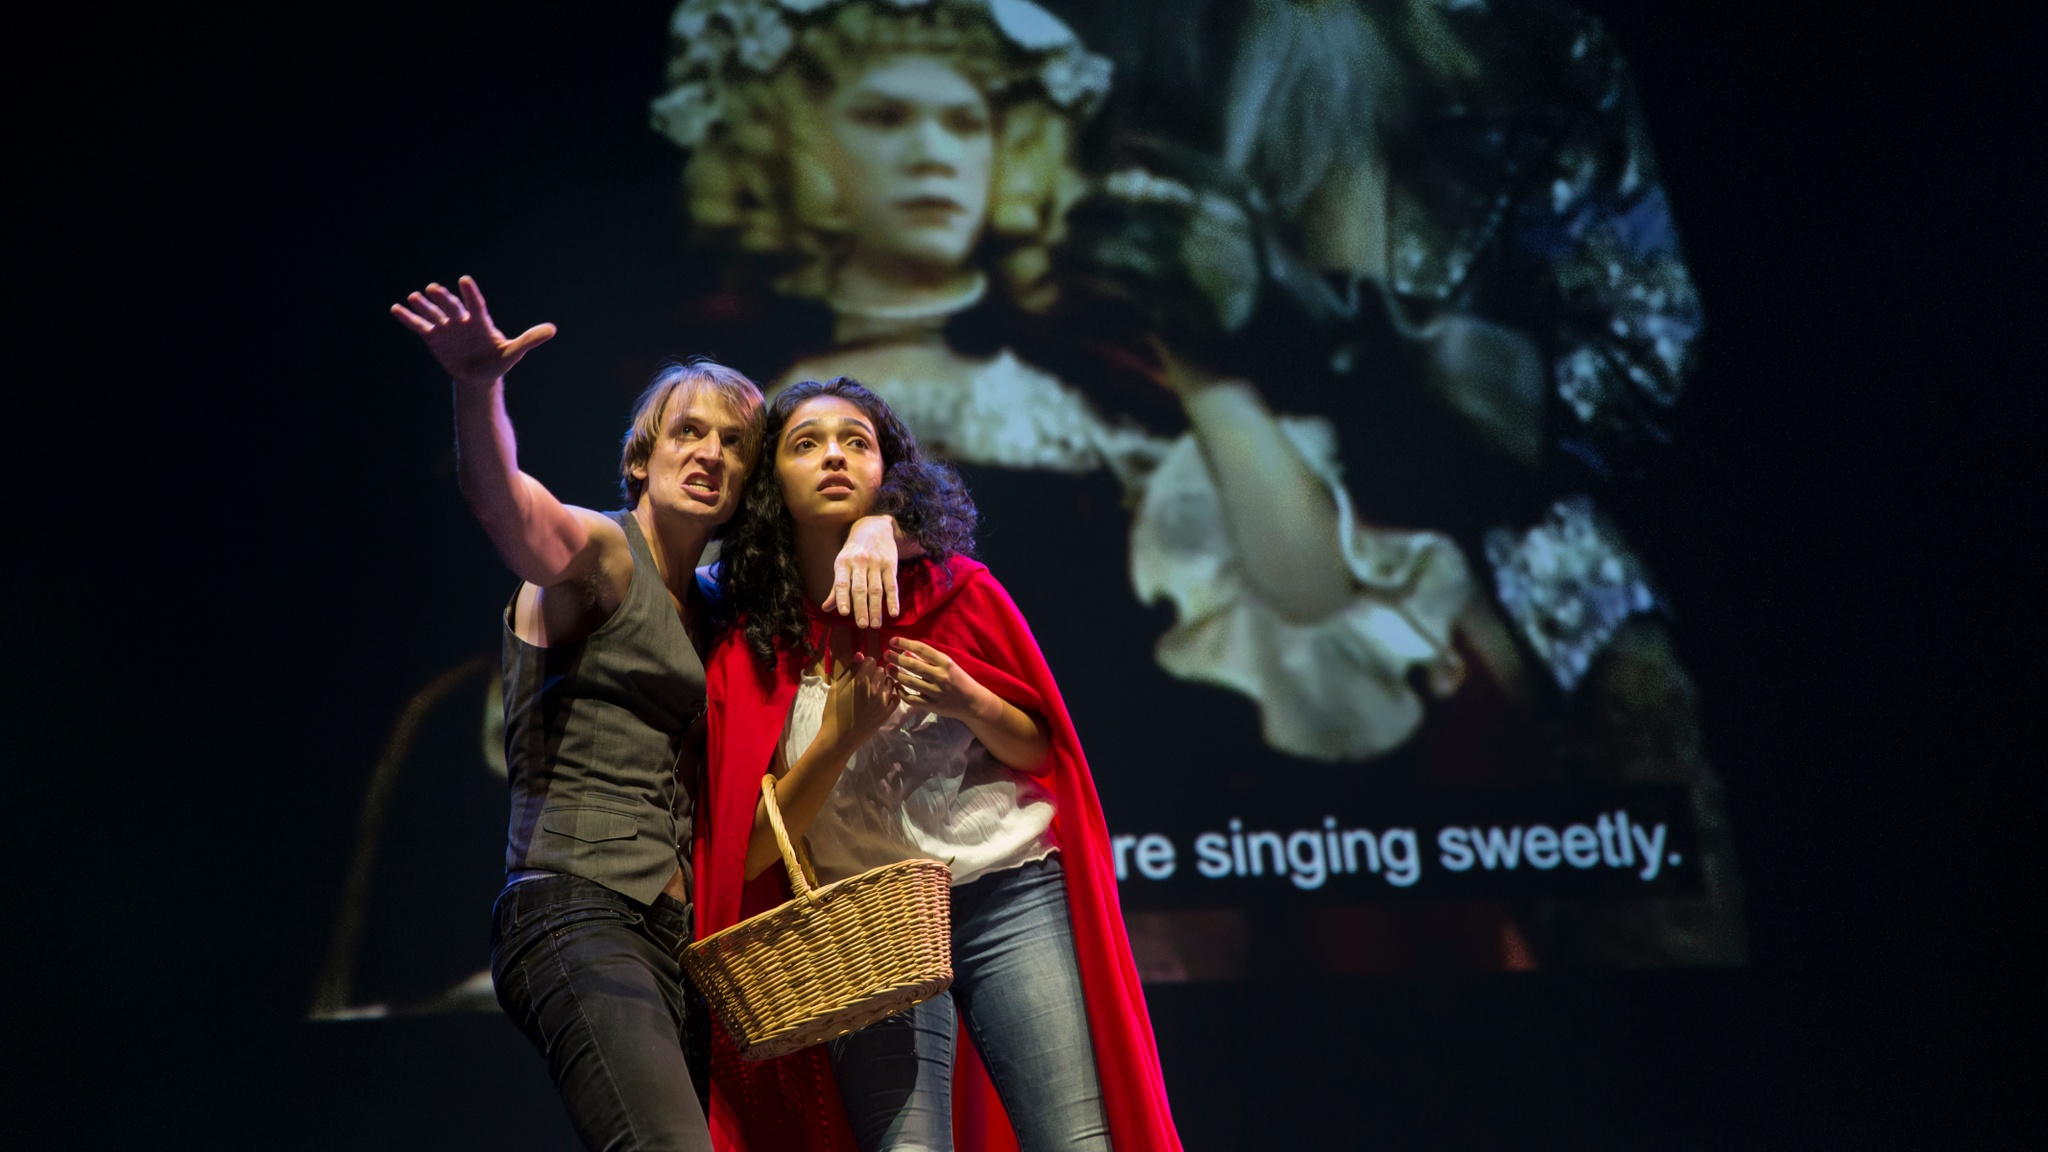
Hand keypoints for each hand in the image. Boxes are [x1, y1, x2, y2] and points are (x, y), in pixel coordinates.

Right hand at [390, 275, 555, 387]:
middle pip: (452, 306)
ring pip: (434, 314)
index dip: (471, 294)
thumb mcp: (514, 353)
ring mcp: (446, 327)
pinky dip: (408, 319)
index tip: (465, 280)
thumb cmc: (498, 362)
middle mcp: (462, 320)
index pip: (476, 305)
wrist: (479, 377)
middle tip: (433, 289)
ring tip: (414, 297)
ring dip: (424, 306)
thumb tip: (553, 329)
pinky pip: (419, 327)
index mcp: (481, 321)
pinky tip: (396, 309)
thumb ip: (530, 340)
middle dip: (443, 299)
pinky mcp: (433, 337)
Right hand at [819, 651, 898, 747]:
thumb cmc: (834, 712)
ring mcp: (883, 701)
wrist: (839, 738)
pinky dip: (891, 695)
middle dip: (875, 673)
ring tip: (874, 690)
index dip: (866, 664)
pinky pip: (896, 697)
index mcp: (860, 680)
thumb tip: (860, 655)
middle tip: (867, 681)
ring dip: (884, 683)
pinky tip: (882, 698)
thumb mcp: (836, 689)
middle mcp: (875, 689)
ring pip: (890, 682)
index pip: (871, 661)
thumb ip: (850, 671)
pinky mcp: (887, 712)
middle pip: (882, 670)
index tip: (862, 670)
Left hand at [825, 516, 900, 626]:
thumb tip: (825, 608)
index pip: (842, 582)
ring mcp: (876, 562)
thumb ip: (835, 588)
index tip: (844, 613)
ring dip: (876, 608)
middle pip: (860, 588)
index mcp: (843, 562)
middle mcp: (859, 561)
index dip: (842, 597)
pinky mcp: (890, 564)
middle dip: (861, 608)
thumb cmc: (854, 551)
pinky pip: (892, 584)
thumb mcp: (842, 564)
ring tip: (875, 624)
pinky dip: (893, 600)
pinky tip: (893, 612)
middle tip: (862, 625)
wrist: (874, 527)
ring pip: (876, 589)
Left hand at [887, 638, 993, 723]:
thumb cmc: (960, 680)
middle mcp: (940, 676)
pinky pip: (911, 699)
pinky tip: (897, 687)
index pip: (921, 649)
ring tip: (888, 669)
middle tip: (886, 654)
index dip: (905, 643)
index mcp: (945, 662)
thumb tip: (907, 651)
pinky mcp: (931, 705)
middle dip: (896, 658)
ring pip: (909, 681)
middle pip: (912, 665)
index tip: (892, 641)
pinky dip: (901, 692)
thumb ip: (929, 660)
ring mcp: (935, 692)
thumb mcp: (948, 666)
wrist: (973, 703)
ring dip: (895, 674)